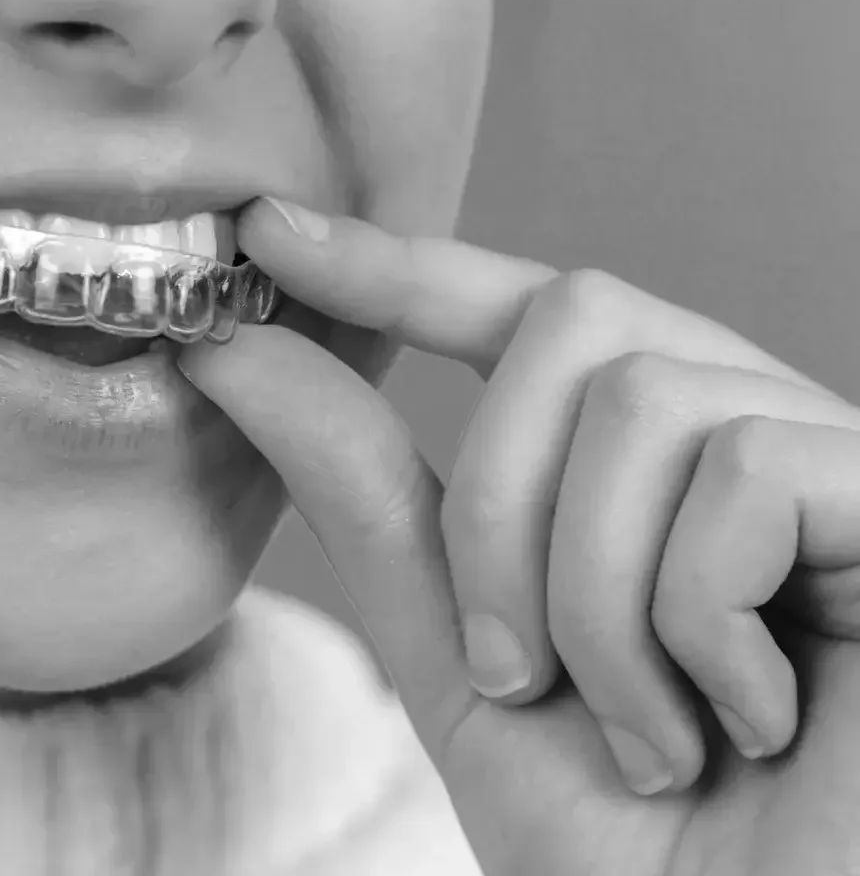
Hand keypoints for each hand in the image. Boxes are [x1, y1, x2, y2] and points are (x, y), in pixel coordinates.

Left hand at [179, 197, 859, 875]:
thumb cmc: (634, 848)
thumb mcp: (463, 662)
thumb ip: (373, 505)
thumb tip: (243, 355)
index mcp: (646, 469)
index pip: (521, 311)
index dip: (399, 262)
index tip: (267, 229)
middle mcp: (748, 436)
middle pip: (577, 321)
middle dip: (497, 506)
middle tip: (511, 673)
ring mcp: (838, 466)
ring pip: (646, 403)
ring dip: (592, 599)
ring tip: (643, 734)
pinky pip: (748, 470)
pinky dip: (695, 618)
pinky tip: (746, 722)